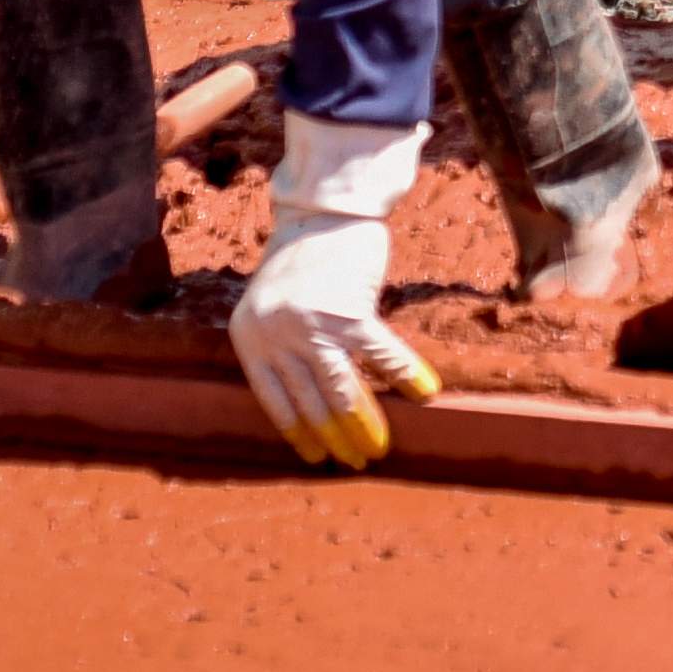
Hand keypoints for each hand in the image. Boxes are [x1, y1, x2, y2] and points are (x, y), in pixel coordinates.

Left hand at [230, 113, 439, 469]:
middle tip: (355, 461)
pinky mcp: (350, 312)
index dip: (300, 432)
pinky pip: (382, 355)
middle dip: (336, 437)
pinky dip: (404, 375)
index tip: (316, 456)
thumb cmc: (301, 256)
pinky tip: (422, 393)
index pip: (275, 401)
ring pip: (342, 391)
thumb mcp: (271, 304)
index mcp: (249, 338)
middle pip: (311, 402)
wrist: (325, 210)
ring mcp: (312, 327)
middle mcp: (275, 337)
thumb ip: (280, 344)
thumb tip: (309, 393)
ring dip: (364, 424)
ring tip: (378, 448)